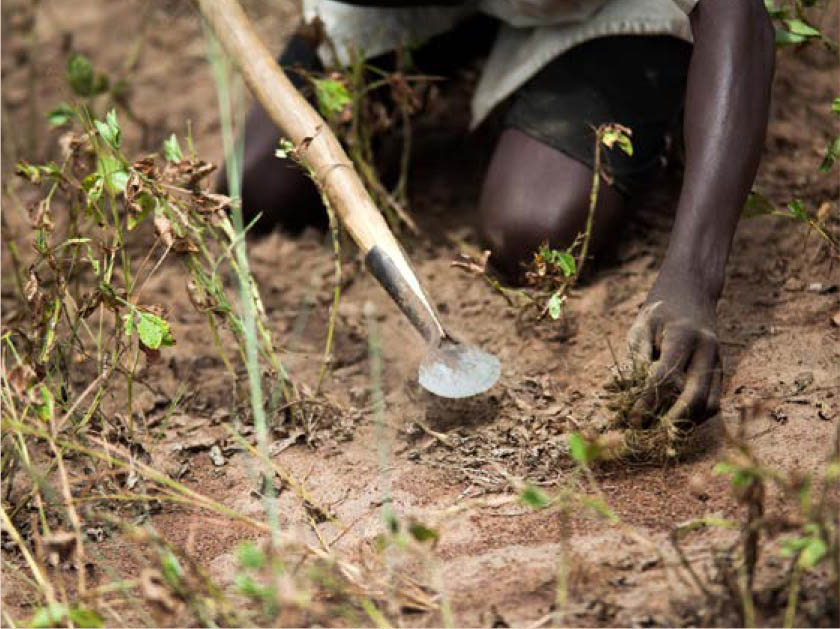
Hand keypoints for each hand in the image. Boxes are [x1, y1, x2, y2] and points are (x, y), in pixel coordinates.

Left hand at [625, 283, 722, 427]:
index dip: (647, 402)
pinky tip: (675, 423)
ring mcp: (719, 362)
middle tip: (650, 435)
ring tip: (661, 433)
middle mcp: (707, 351)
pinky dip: (695, 417)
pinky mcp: (722, 372)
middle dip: (672, 422)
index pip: (665, 377)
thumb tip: (632, 396)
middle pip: (696, 397)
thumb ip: (638, 359)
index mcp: (685, 336)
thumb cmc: (660, 312)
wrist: (691, 294)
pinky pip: (713, 402)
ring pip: (710, 405)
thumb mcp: (642, 327)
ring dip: (686, 424)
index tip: (632, 419)